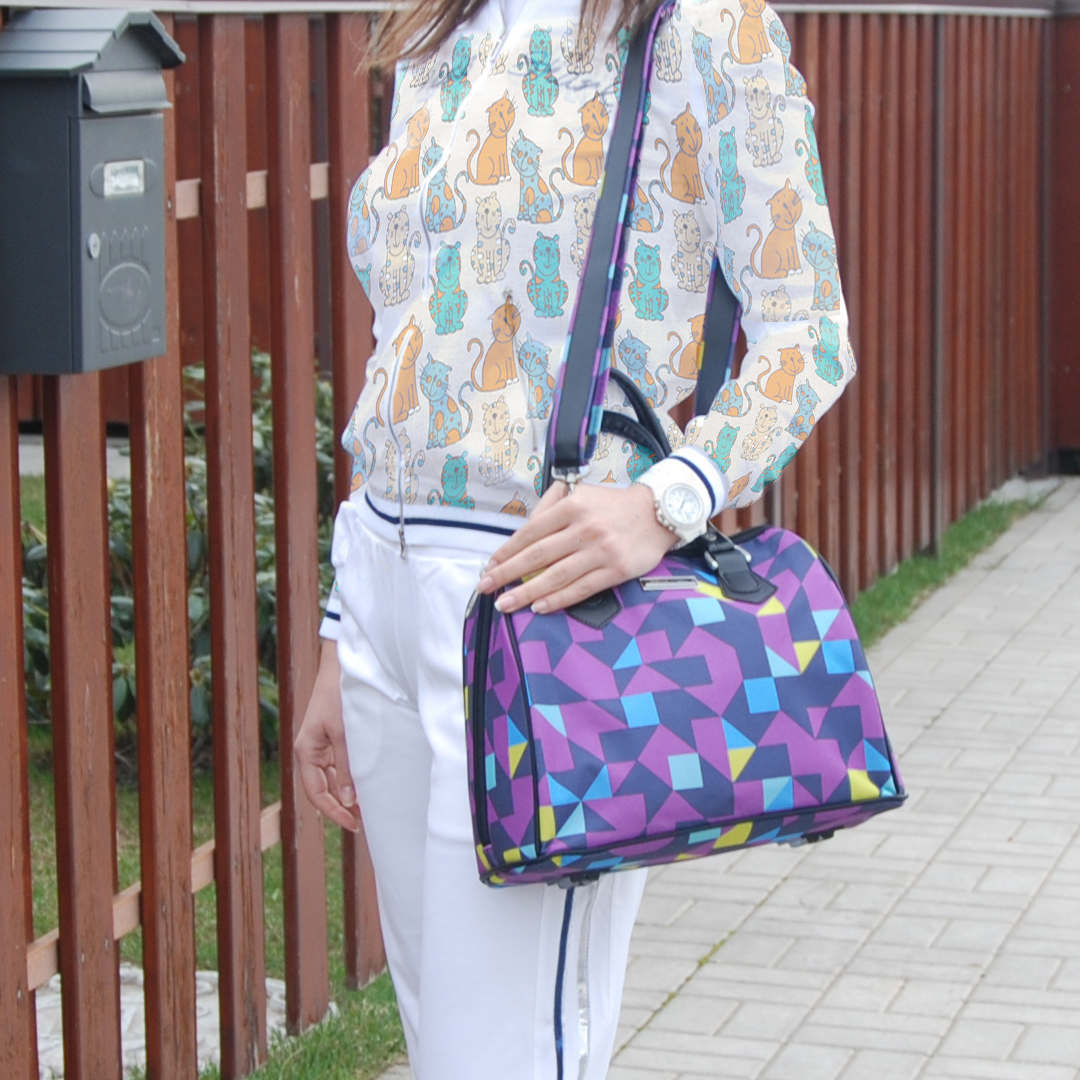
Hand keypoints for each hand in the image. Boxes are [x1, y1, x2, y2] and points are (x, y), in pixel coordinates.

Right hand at [294, 639, 360, 832]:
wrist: (341, 667)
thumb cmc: (339, 696)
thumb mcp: (344, 733)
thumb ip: (347, 766)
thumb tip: (349, 799)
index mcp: (307, 751)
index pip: (317, 792)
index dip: (334, 811)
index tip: (353, 824)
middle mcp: (311, 751)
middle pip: (323, 789)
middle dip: (342, 806)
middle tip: (363, 822)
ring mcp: (321, 746)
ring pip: (332, 779)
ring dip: (346, 793)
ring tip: (367, 807)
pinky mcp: (332, 739)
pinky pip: (338, 766)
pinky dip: (349, 778)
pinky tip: (364, 785)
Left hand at [478, 481, 676, 614]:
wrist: (658, 513)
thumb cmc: (613, 505)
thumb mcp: (581, 493)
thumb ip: (552, 503)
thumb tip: (525, 525)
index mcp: (572, 507)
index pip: (531, 532)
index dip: (508, 551)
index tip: (490, 565)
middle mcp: (584, 528)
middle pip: (538, 555)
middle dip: (508, 573)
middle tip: (486, 587)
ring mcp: (601, 551)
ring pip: (557, 575)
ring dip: (527, 592)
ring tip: (506, 604)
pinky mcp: (616, 570)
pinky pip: (582, 588)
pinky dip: (558, 599)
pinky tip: (539, 607)